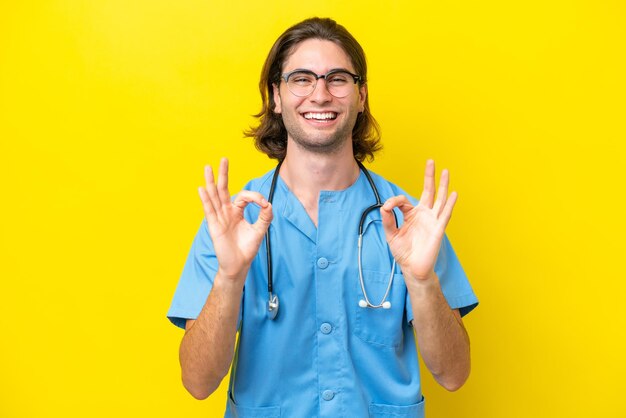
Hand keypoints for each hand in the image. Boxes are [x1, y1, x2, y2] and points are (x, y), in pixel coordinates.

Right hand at [198, 158, 272, 279]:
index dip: (254, 197)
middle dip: (224, 174)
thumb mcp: (260, 231)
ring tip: (208, 167)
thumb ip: (265, 217)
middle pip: (223, 189)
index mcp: (237, 211)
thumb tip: (268, 204)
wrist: (239, 265)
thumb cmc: (247, 249)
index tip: (264, 204)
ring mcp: (219, 218)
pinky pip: (209, 211)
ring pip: (214, 196)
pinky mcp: (214, 227)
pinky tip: (202, 188)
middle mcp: (226, 212)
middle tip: (224, 158)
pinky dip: (206, 199)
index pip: (243, 196)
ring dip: (211, 182)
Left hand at [380, 160, 456, 280]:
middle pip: (429, 191)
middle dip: (429, 176)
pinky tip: (454, 194)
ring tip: (445, 171)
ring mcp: (432, 220)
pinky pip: (445, 214)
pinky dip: (450, 204)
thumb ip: (387, 220)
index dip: (394, 201)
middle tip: (431, 161)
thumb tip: (384, 206)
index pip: (404, 200)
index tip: (387, 207)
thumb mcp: (390, 234)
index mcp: (412, 214)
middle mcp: (424, 215)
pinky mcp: (438, 229)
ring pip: (440, 199)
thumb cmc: (403, 252)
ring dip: (442, 185)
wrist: (412, 268)